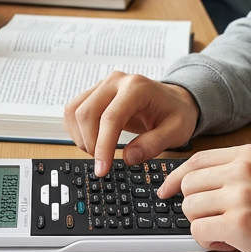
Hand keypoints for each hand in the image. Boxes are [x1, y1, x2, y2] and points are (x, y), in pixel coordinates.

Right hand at [65, 72, 199, 175]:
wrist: (174, 100)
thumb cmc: (176, 113)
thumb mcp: (176, 131)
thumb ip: (153, 144)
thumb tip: (128, 158)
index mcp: (137, 87)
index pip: (110, 117)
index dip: (103, 146)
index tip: (102, 169)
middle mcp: (116, 81)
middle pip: (86, 113)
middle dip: (90, 143)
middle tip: (103, 163)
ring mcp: (103, 85)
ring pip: (74, 111)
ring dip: (80, 137)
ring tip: (98, 152)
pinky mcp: (95, 92)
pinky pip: (73, 110)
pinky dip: (76, 130)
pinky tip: (92, 142)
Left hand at [158, 145, 250, 251]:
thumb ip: (235, 173)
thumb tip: (192, 181)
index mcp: (249, 155)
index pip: (196, 160)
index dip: (176, 177)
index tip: (166, 190)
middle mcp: (244, 170)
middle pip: (188, 185)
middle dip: (196, 206)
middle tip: (216, 220)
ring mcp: (241, 195)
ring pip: (190, 208)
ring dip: (203, 225)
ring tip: (228, 232)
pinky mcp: (239, 224)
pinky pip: (198, 231)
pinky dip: (209, 241)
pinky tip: (229, 243)